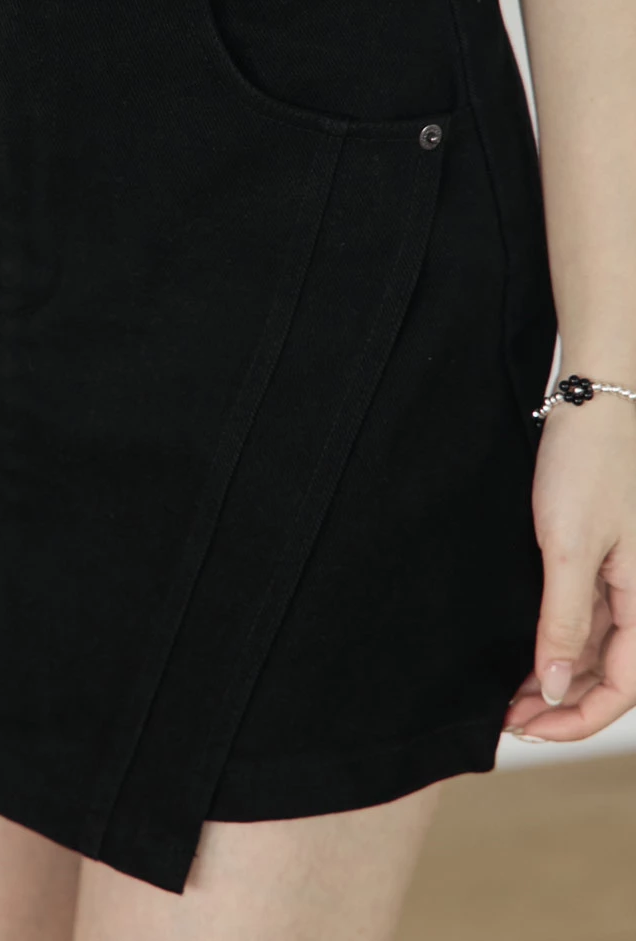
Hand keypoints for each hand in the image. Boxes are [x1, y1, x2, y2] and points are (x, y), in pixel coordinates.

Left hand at [502, 392, 635, 740]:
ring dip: (555, 675)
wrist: (593, 402)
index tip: (529, 729)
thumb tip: (557, 688)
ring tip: (507, 691)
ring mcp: (621, 577)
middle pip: (609, 675)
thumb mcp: (568, 548)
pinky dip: (555, 640)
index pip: (624, 688)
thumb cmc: (588, 465)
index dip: (579, 719)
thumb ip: (564, 621)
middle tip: (507, 716)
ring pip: (595, 649)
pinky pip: (584, 616)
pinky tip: (522, 650)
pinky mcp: (600, 557)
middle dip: (561, 704)